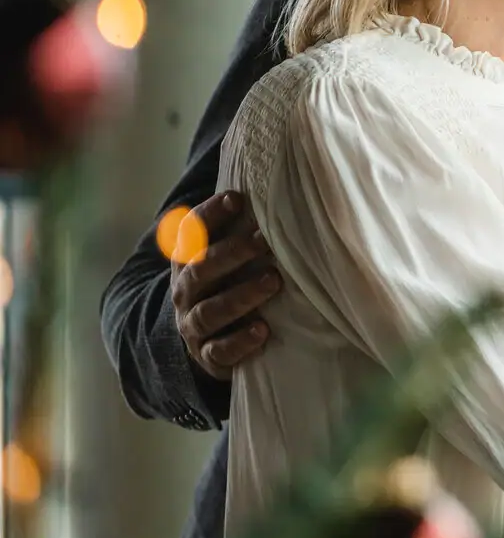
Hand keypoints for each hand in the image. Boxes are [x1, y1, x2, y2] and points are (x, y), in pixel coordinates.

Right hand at [169, 191, 280, 379]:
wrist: (205, 338)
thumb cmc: (230, 281)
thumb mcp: (229, 252)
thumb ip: (244, 224)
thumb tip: (283, 182)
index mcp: (189, 260)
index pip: (190, 233)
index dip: (210, 214)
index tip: (237, 198)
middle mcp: (186, 291)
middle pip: (199, 270)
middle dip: (231, 253)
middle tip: (264, 240)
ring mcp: (194, 324)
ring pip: (210, 311)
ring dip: (241, 296)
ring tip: (274, 282)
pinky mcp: (208, 355)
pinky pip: (219, 351)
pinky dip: (240, 342)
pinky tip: (263, 330)